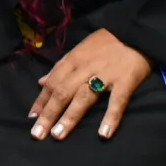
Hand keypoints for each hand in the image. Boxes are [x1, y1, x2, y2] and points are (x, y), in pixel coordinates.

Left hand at [30, 28, 154, 140]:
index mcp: (73, 60)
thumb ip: (60, 67)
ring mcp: (105, 75)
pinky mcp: (125, 81)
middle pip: (63, 92)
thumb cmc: (105, 43)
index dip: (40, 101)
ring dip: (70, 117)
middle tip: (37, 134)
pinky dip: (110, 117)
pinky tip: (103, 133)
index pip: (52, 83)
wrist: (135, 30)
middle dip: (49, 114)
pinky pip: (117, 101)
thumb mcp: (79, 50)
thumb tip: (41, 82)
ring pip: (83, 97)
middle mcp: (85, 68)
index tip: (31, 119)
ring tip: (58, 135)